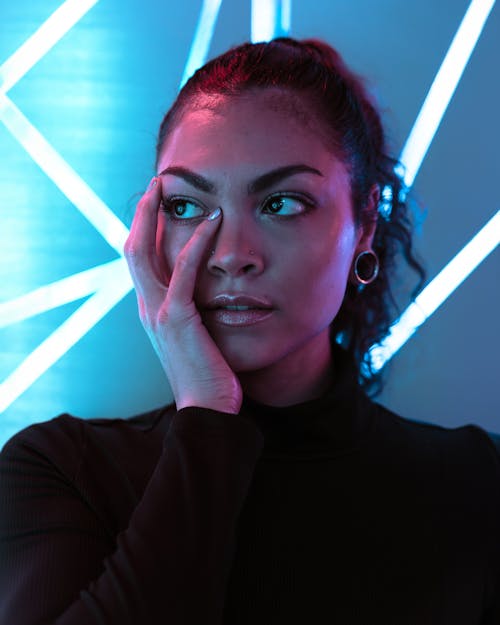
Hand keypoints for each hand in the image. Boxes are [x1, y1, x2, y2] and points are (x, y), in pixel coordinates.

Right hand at [124, 177, 242, 413]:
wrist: (206, 408)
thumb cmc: (206, 373)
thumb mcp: (194, 337)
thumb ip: (191, 312)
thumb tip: (204, 292)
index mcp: (151, 310)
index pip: (140, 259)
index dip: (145, 227)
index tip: (158, 202)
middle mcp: (147, 307)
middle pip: (133, 248)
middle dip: (143, 211)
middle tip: (158, 182)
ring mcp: (158, 313)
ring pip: (145, 253)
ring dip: (155, 216)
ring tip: (169, 188)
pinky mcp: (177, 319)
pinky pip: (183, 273)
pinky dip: (194, 244)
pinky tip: (211, 222)